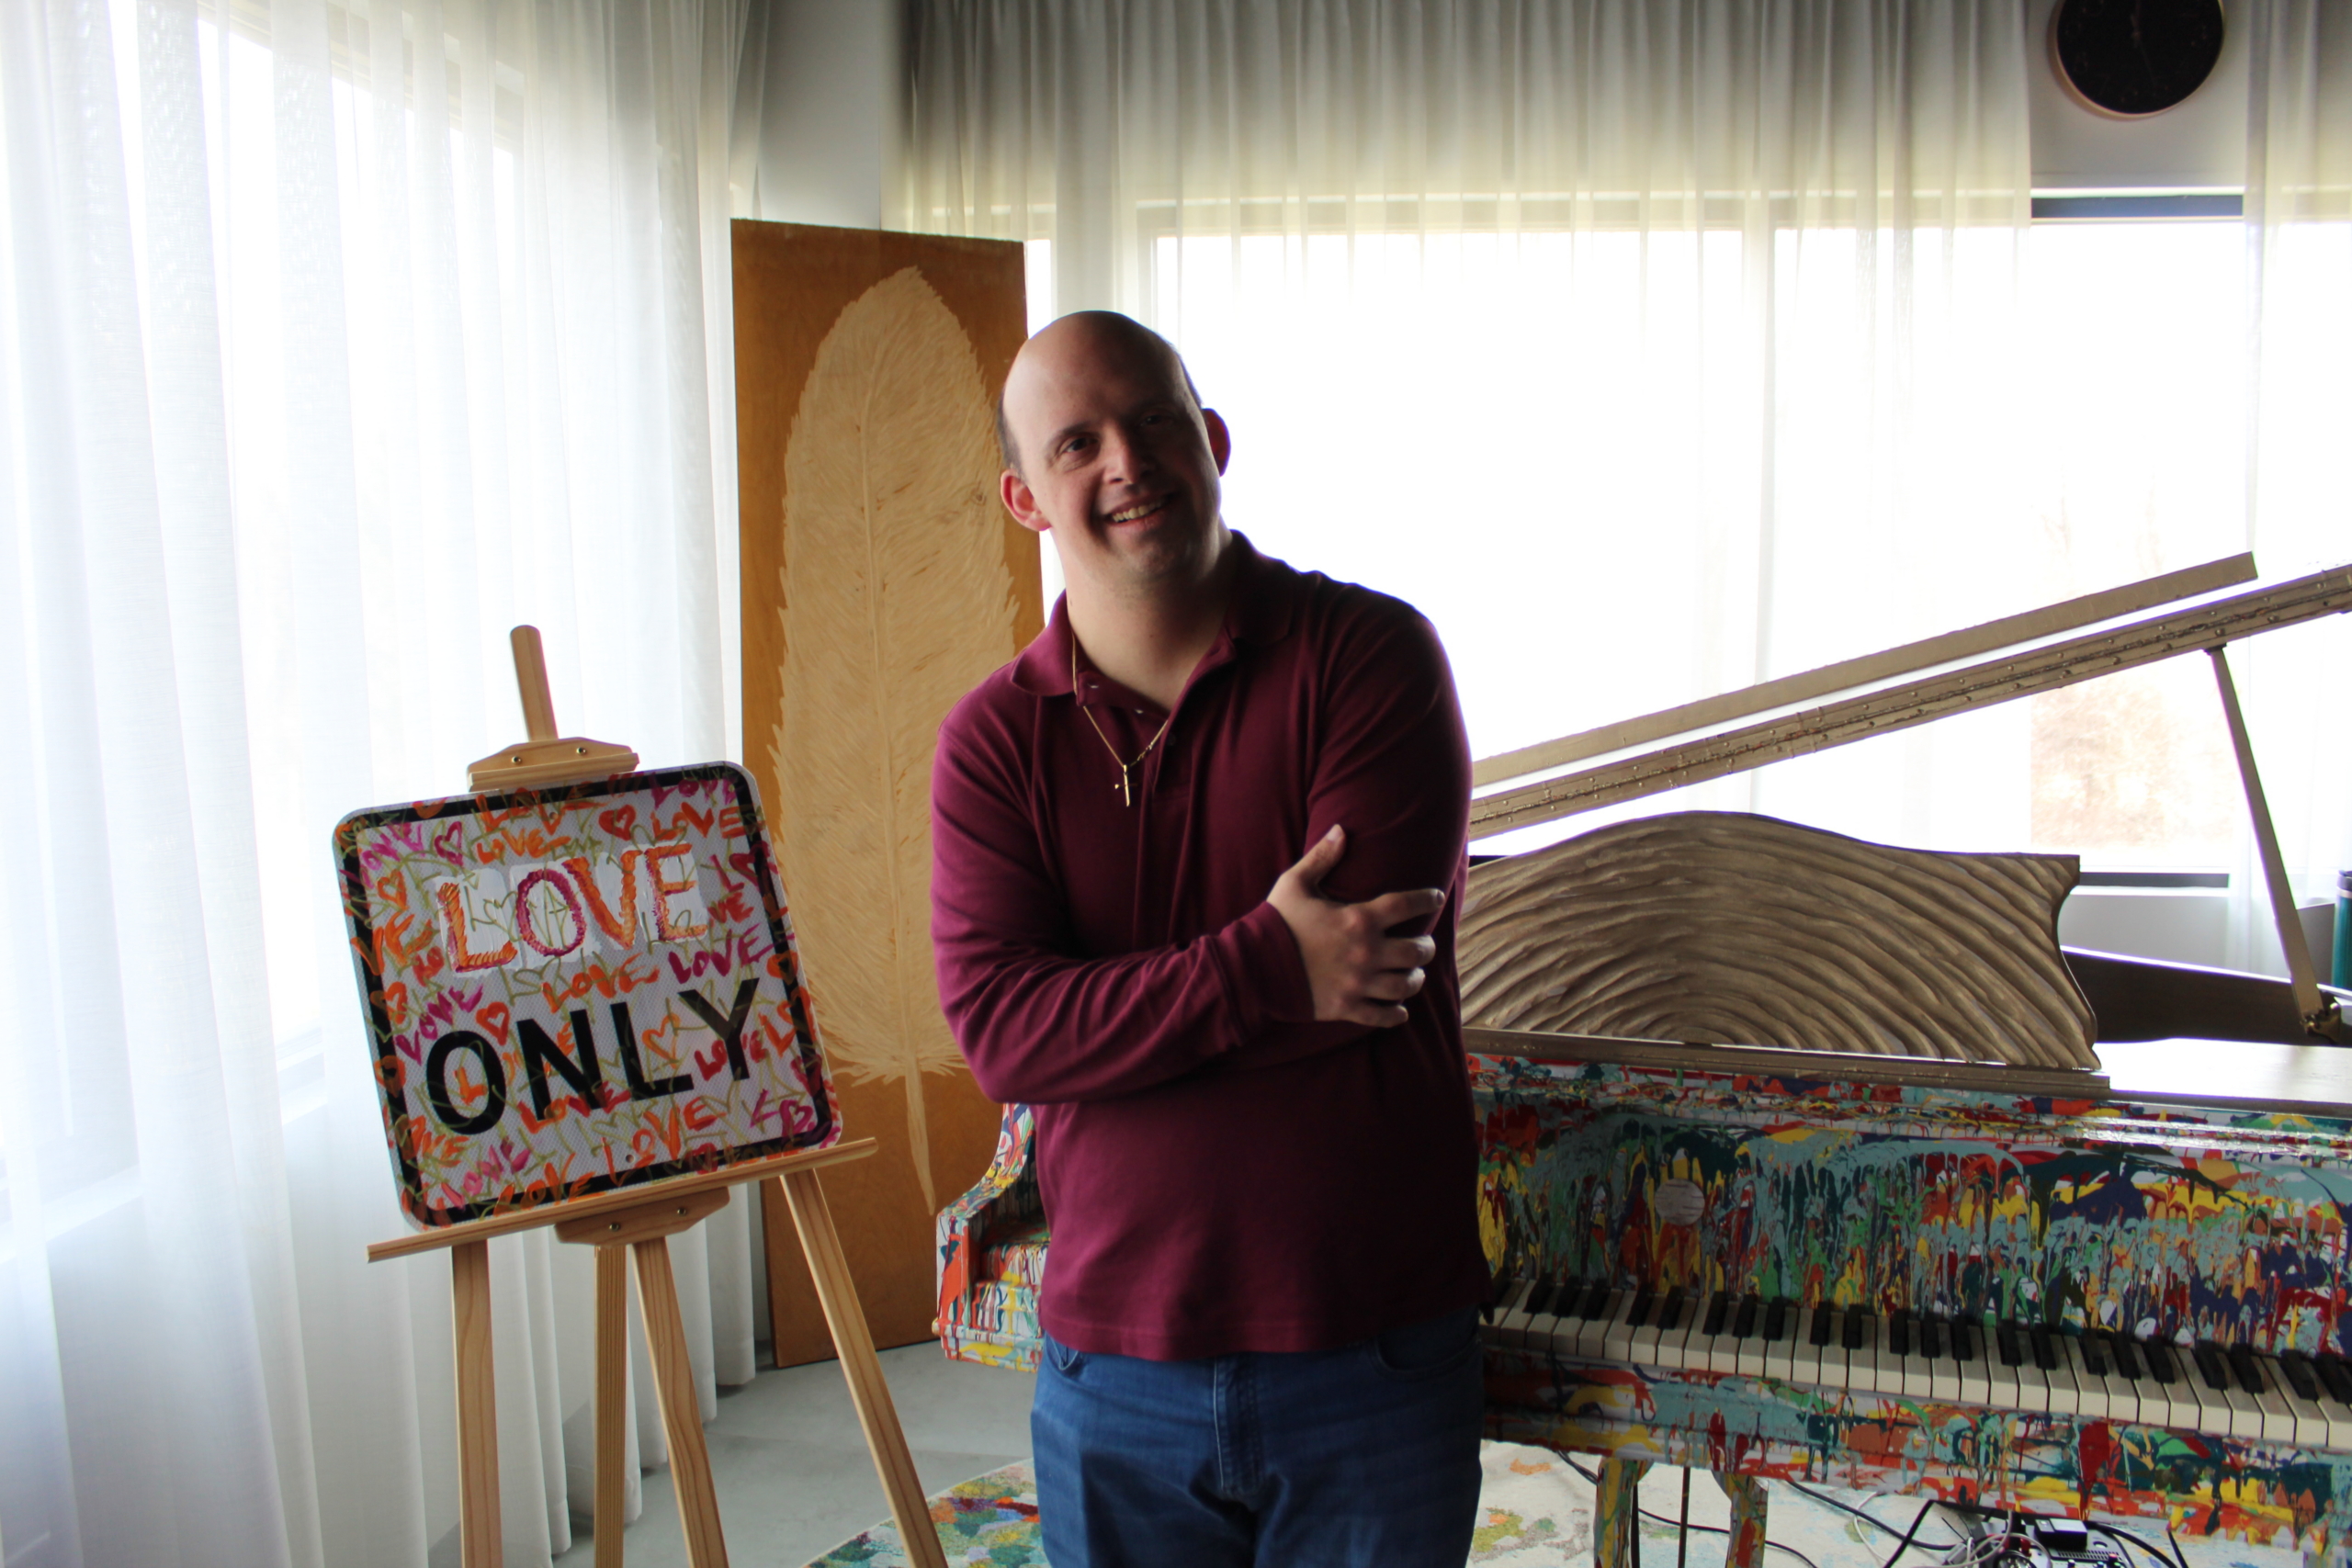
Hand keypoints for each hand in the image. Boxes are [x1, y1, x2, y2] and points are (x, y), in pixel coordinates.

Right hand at [1266, 825, 1444, 1027]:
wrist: (1253, 968)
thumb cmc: (1275, 923)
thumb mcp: (1295, 883)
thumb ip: (1322, 857)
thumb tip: (1341, 829)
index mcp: (1358, 919)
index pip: (1407, 904)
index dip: (1427, 898)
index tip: (1435, 897)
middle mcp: (1366, 952)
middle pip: (1417, 951)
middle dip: (1425, 947)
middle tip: (1423, 944)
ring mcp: (1359, 982)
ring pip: (1406, 985)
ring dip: (1414, 979)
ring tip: (1412, 974)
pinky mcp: (1347, 1007)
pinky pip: (1383, 1015)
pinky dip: (1396, 1014)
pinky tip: (1399, 1009)